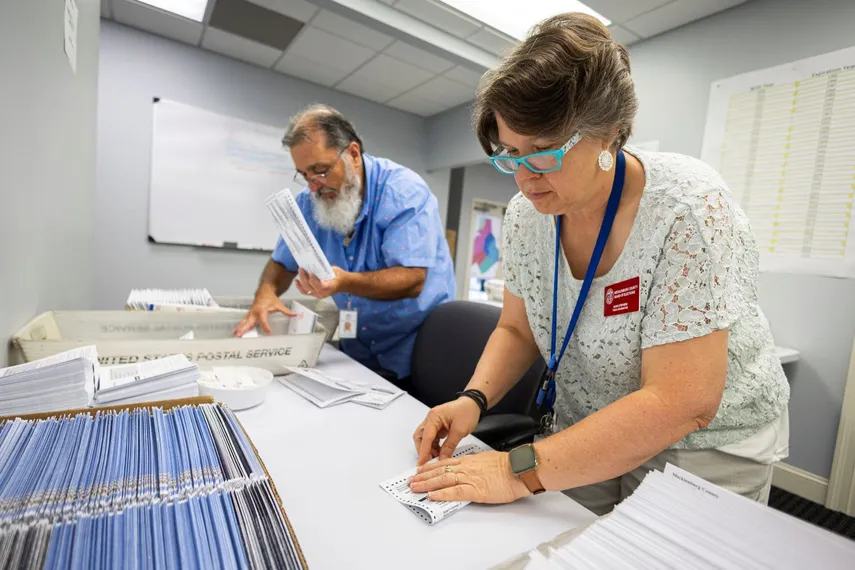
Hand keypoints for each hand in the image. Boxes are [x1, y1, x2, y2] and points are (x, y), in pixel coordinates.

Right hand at [233, 290, 294, 335]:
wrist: (264, 291)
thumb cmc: (271, 299)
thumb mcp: (279, 305)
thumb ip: (286, 311)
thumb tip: (295, 315)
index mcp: (262, 310)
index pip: (264, 320)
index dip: (266, 326)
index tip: (268, 332)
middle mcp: (254, 312)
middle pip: (249, 322)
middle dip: (245, 328)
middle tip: (241, 334)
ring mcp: (251, 313)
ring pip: (245, 322)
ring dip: (240, 328)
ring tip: (236, 335)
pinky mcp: (249, 314)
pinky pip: (244, 321)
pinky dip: (240, 326)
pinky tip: (235, 333)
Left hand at [294, 267, 349, 299]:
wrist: (342, 283)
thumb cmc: (338, 276)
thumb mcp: (334, 271)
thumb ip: (324, 270)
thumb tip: (313, 264)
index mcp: (330, 287)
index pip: (319, 286)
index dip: (313, 280)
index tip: (310, 272)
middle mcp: (323, 293)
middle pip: (310, 287)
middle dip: (304, 277)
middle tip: (301, 269)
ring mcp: (318, 295)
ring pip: (306, 289)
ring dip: (301, 280)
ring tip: (300, 271)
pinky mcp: (314, 294)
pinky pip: (305, 292)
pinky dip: (300, 287)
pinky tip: (296, 281)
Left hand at [407, 451, 530, 503]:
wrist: (519, 469)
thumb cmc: (508, 465)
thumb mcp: (487, 460)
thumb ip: (475, 463)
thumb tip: (469, 467)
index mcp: (469, 461)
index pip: (444, 463)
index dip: (430, 468)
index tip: (420, 471)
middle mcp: (465, 468)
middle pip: (439, 471)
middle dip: (423, 477)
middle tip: (410, 481)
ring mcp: (469, 478)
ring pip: (442, 480)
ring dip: (426, 485)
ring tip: (414, 488)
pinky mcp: (475, 490)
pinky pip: (455, 492)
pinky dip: (442, 494)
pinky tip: (432, 496)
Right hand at [413, 398, 480, 465]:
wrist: (474, 404)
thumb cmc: (467, 412)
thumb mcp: (460, 430)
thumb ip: (449, 446)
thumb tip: (442, 459)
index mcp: (434, 417)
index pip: (426, 437)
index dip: (423, 452)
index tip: (421, 464)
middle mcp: (431, 419)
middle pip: (420, 437)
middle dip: (423, 450)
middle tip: (429, 462)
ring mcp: (434, 422)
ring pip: (425, 438)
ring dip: (429, 449)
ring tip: (437, 458)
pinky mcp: (438, 426)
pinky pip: (432, 438)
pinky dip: (434, 446)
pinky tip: (440, 452)